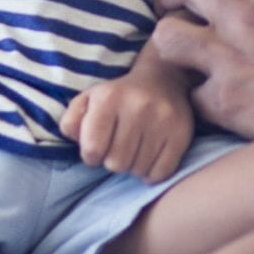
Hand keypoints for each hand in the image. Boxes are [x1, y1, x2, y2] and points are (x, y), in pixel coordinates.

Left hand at [60, 61, 193, 181]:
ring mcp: (162, 120)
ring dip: (132, 167)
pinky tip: (148, 158)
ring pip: (138, 170)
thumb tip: (75, 139)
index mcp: (109, 98)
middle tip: (117, 149)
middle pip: (116, 163)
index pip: (92, 149)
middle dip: (112, 161)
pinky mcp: (181, 133)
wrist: (162, 80)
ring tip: (134, 150)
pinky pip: (161, 173)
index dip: (91, 156)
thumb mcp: (88, 100)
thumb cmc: (118, 96)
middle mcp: (137, 107)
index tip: (97, 149)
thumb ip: (71, 121)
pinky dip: (151, 173)